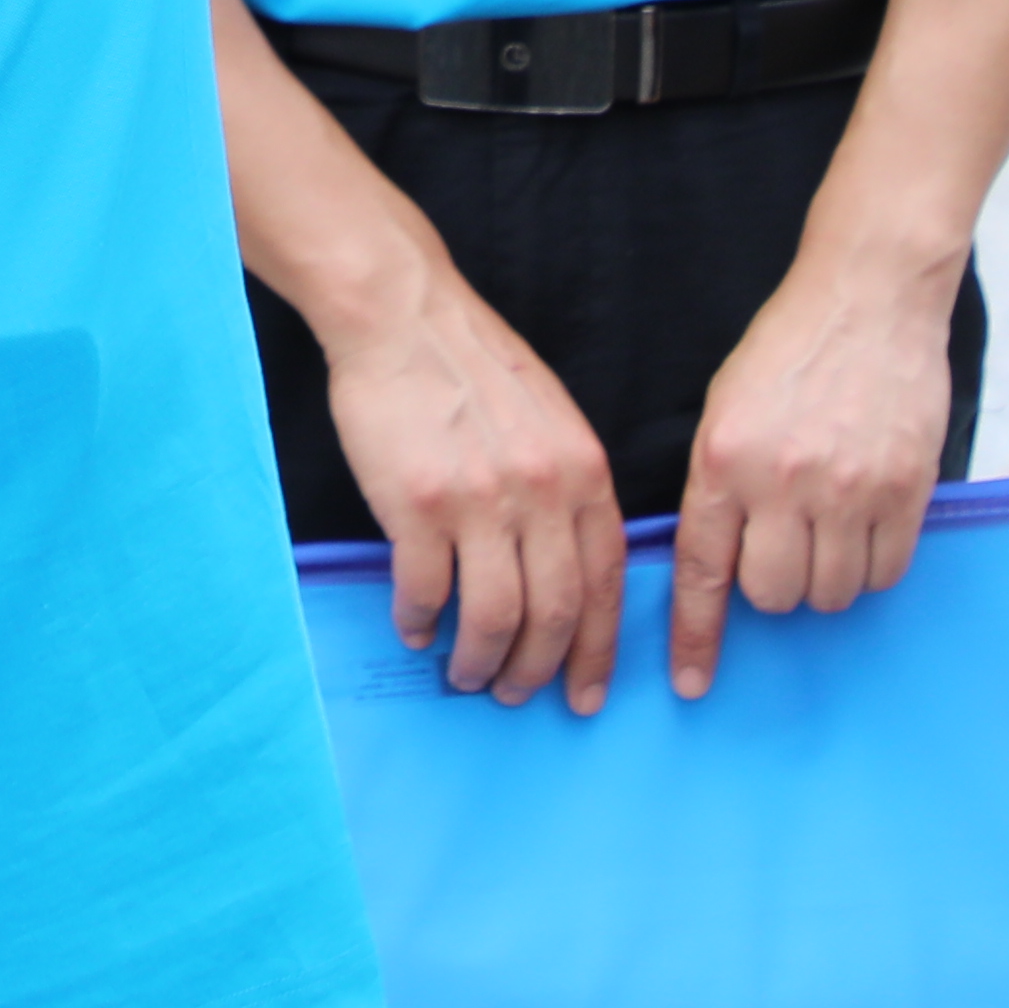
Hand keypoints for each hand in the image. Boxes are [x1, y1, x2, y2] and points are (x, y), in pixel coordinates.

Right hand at [326, 278, 630, 711]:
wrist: (402, 313)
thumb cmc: (474, 366)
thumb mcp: (552, 420)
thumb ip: (568, 489)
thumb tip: (566, 569)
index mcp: (583, 472)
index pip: (606, 583)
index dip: (598, 649)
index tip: (584, 693)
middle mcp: (542, 491)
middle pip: (555, 613)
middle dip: (537, 669)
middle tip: (516, 694)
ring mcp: (479, 499)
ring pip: (494, 617)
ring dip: (480, 661)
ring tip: (465, 674)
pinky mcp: (417, 503)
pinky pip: (425, 591)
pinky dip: (420, 622)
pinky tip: (414, 628)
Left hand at [668, 246, 961, 697]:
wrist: (869, 296)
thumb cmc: (789, 351)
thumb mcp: (727, 409)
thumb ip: (721, 485)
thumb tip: (723, 565)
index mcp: (724, 460)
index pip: (704, 572)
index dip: (696, 637)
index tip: (692, 684)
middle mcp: (782, 481)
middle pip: (773, 596)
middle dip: (775, 586)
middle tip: (786, 544)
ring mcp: (848, 488)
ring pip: (832, 593)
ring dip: (827, 577)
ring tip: (830, 526)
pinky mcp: (904, 489)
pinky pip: (886, 572)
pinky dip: (873, 565)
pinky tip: (868, 524)